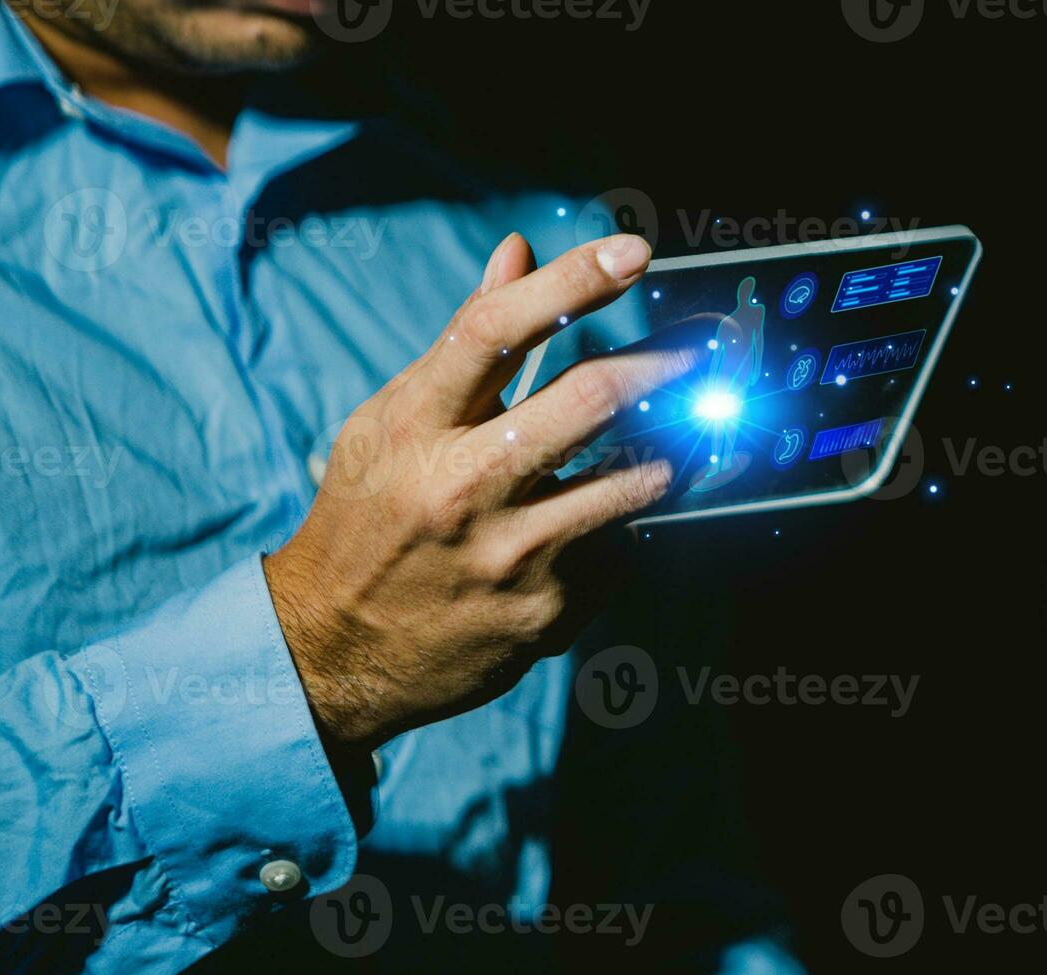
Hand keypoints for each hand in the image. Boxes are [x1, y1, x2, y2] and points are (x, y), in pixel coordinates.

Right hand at [263, 233, 691, 753]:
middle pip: (590, 401)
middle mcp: (462, 486)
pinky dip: (624, 527)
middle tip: (711, 339)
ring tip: (690, 429)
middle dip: (667, 360)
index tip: (633, 251)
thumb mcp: (390, 422)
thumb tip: (520, 250)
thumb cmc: (370, 517)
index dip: (572, 280)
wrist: (336, 652)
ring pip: (634, 481)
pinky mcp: (548, 611)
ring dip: (677, 447)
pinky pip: (619, 548)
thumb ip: (466, 342)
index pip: (494, 331)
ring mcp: (511, 556)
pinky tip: (600, 526)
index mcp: (413, 426)